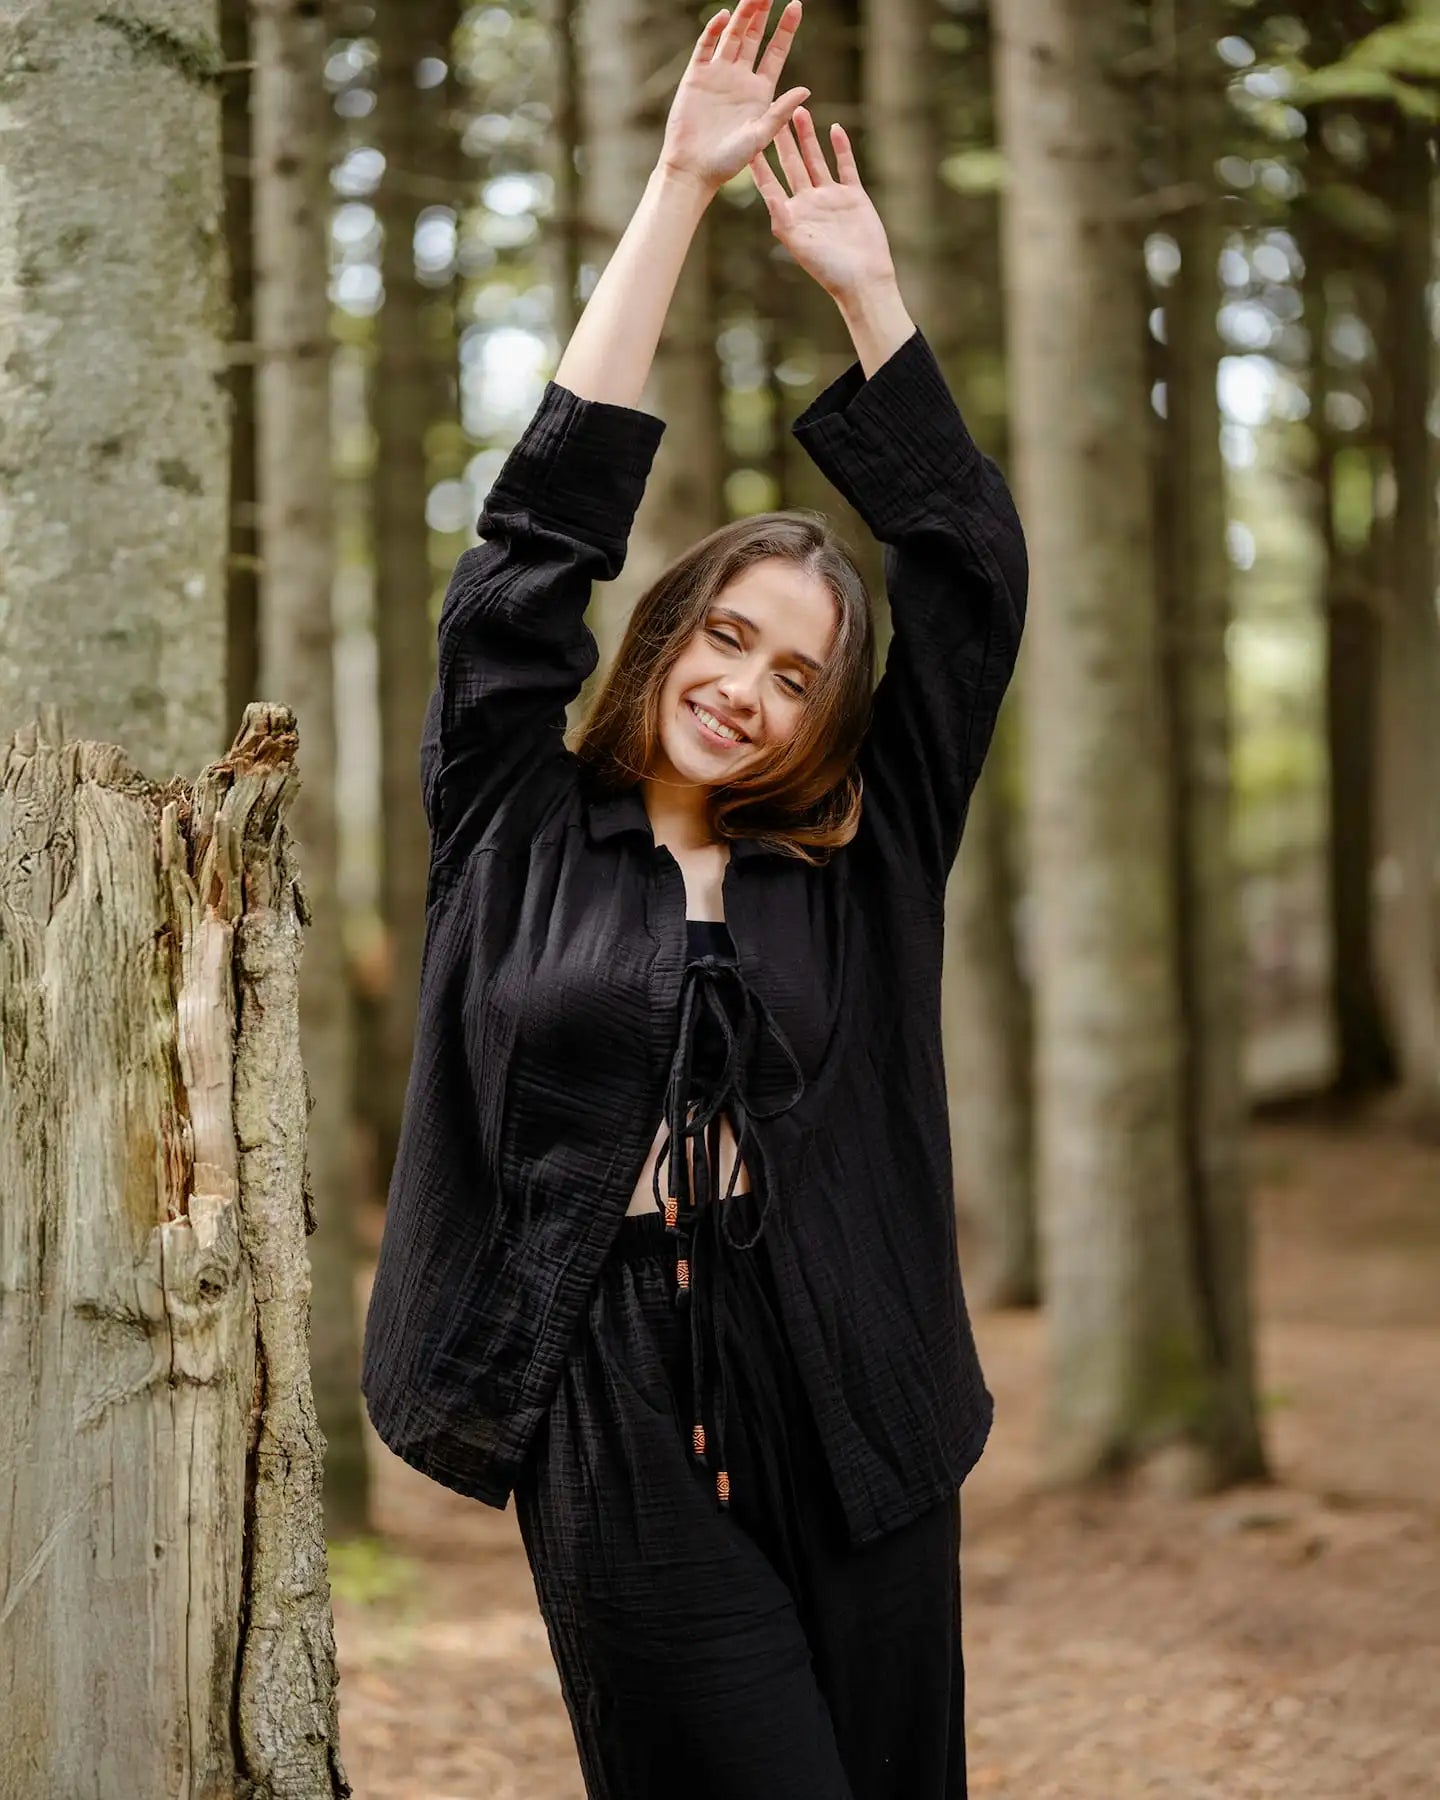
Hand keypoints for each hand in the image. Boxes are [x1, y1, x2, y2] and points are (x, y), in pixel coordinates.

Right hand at [660, 1, 809, 193]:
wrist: (694, 169)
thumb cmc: (729, 161)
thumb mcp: (760, 136)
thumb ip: (780, 112)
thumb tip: (806, 90)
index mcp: (759, 91)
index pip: (776, 52)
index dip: (786, 29)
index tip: (797, 5)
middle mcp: (740, 78)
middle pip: (754, 36)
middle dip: (762, 12)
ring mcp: (717, 75)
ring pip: (732, 35)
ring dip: (742, 14)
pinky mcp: (696, 76)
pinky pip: (705, 47)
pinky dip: (714, 31)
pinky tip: (725, 17)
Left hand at [748, 110, 896, 299]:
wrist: (863, 278)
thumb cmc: (828, 268)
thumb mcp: (799, 242)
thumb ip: (782, 217)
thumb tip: (768, 195)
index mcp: (791, 214)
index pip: (770, 182)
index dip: (759, 162)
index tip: (746, 138)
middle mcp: (808, 202)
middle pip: (792, 164)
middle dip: (782, 139)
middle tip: (773, 110)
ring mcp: (830, 197)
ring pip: (816, 160)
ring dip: (808, 137)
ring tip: (800, 111)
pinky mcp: (852, 196)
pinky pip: (845, 166)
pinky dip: (840, 148)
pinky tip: (835, 129)